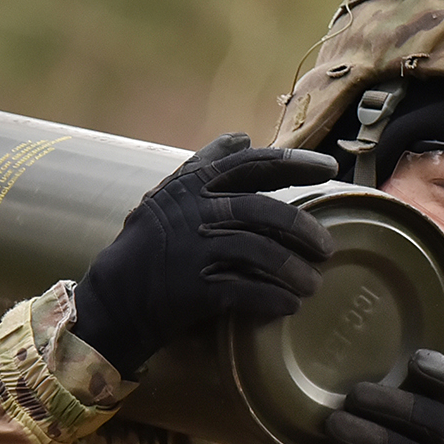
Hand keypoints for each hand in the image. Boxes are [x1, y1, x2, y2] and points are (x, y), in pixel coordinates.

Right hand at [72, 133, 336, 376]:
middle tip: (328, 247)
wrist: (113, 300)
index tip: (330, 167)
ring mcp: (195, 249)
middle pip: (267, 212)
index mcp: (192, 185)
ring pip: (262, 253)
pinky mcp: (195, 288)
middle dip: (305, 229)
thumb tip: (242, 136)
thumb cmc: (146, 247)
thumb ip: (206, 166)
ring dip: (295, 271)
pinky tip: (290, 306)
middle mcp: (195, 211)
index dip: (296, 163)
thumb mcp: (168, 194)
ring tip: (312, 285)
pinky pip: (248, 292)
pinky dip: (274, 300)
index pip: (254, 164)